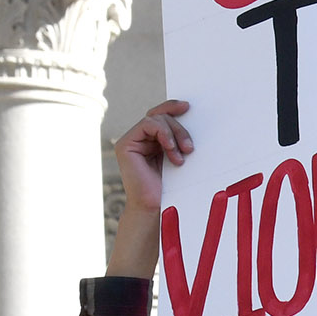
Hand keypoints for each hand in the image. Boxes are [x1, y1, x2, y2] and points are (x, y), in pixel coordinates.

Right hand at [108, 101, 189, 278]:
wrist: (157, 209)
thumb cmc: (172, 188)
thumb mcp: (180, 157)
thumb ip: (179, 139)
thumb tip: (190, 116)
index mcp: (152, 141)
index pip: (161, 116)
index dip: (173, 107)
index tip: (189, 107)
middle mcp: (140, 139)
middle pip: (161, 116)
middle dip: (180, 128)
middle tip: (191, 147)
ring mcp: (131, 141)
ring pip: (156, 120)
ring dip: (174, 134)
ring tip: (183, 155)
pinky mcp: (126, 145)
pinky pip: (147, 125)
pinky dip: (164, 135)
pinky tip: (172, 152)